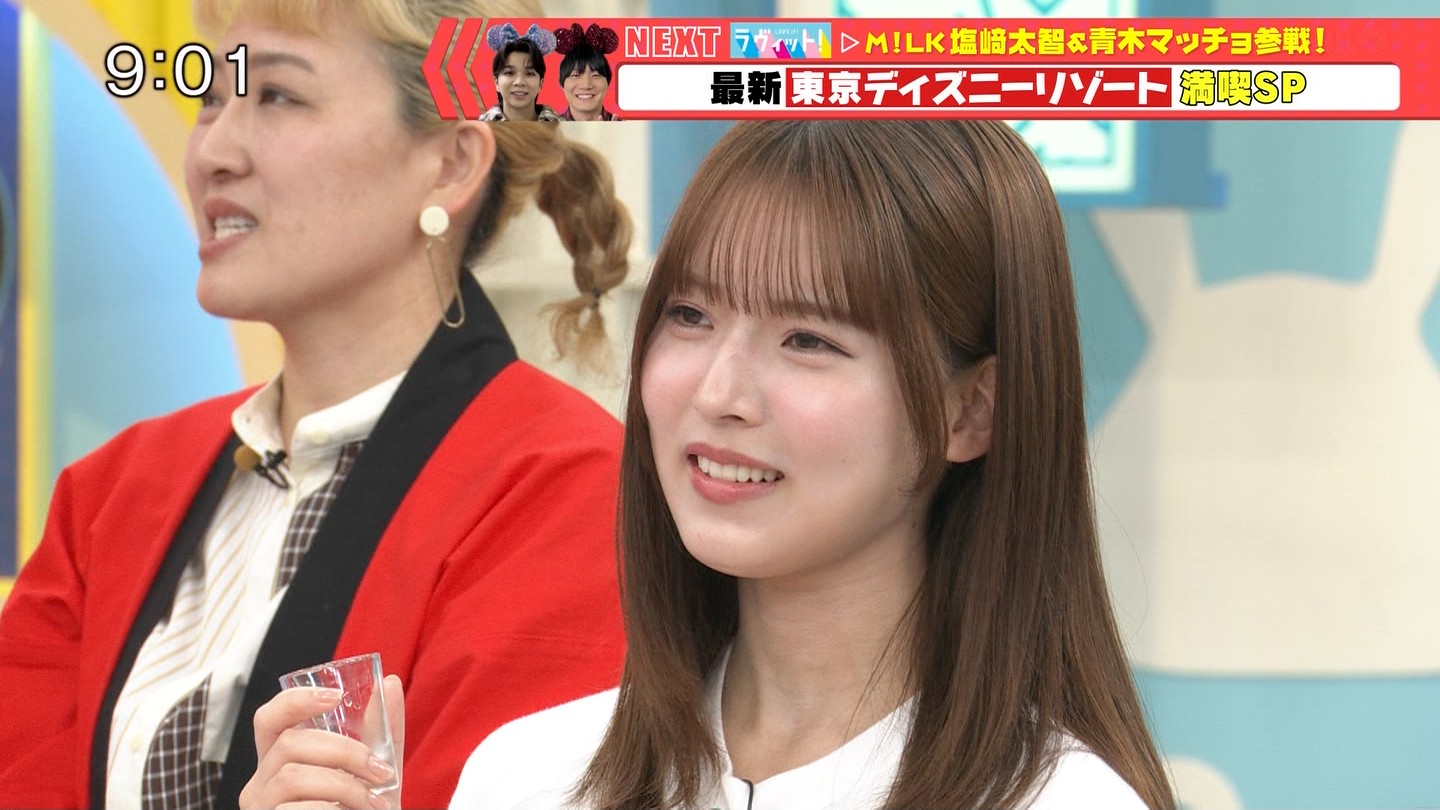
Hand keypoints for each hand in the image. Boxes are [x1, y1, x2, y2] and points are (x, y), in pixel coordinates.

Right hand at [240, 674, 406, 809]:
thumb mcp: (374, 771)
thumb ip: (382, 732)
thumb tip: (390, 683)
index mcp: (280, 760)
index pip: (270, 719)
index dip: (295, 700)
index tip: (334, 696)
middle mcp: (261, 783)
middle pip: (289, 744)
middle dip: (343, 751)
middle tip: (381, 771)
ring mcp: (261, 809)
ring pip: (292, 777)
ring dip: (344, 786)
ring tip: (373, 804)